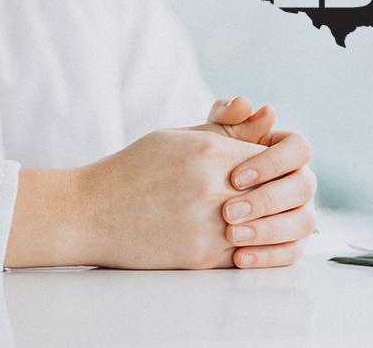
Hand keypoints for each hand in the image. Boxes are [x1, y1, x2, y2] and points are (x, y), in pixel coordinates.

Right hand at [6, 128, 264, 268]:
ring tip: (267, 215)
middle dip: (283, 193)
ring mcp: (210, 227)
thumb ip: (229, 128)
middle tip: (278, 194)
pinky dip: (256, 246)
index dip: (281, 162)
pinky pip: (249, 253)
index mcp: (212, 153)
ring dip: (274, 221)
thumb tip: (269, 115)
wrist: (90, 214)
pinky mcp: (203, 258)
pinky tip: (249, 236)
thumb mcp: (181, 136)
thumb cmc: (135, 169)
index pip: (278, 155)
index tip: (272, 166)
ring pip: (270, 226)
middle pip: (280, 192)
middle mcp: (215, 190)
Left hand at [205, 97, 316, 267]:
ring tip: (232, 236)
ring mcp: (296, 213)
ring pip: (303, 222)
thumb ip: (225, 122)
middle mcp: (295, 181)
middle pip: (304, 186)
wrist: (166, 205)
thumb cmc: (189, 166)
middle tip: (228, 211)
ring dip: (269, 230)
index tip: (235, 177)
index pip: (299, 149)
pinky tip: (239, 258)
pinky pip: (291, 253)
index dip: (273, 162)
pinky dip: (268, 256)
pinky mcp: (287, 244)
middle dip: (267, 200)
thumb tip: (246, 105)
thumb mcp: (203, 140)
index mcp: (283, 152)